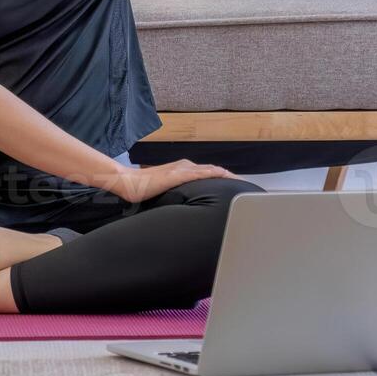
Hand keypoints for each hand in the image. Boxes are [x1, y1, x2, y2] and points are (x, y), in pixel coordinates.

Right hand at [108, 159, 239, 203]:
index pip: (210, 174)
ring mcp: (182, 169)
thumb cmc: (144, 189)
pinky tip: (226, 177)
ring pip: (212, 170)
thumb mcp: (166, 192)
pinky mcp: (178, 174)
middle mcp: (186, 167)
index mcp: (184, 170)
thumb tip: (188, 209)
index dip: (226, 180)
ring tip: (242, 184)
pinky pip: (202, 173)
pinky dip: (216, 174)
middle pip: (215, 171)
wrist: (128, 183)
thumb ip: (178, 194)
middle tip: (247, 187)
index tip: (238, 189)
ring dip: (228, 176)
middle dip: (232, 179)